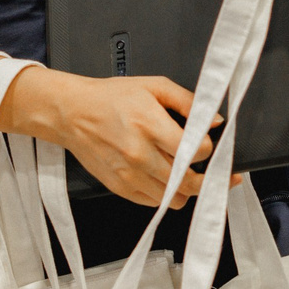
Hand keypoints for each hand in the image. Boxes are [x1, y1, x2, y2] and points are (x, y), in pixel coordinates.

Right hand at [6, 66, 212, 207]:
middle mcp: (140, 155)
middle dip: (207, 178)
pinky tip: (165, 178)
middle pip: (189, 182)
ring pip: (174, 198)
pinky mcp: (120, 188)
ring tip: (186, 174)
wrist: (72, 113)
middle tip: (214, 171)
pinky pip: (154, 203)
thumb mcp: (154, 86)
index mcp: (150, 126)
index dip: (209, 149)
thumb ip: (188, 101)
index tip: (208, 144)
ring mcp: (129, 175)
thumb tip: (215, 120)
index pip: (195, 151)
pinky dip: (165, 194)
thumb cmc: (111, 97)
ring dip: (186, 188)